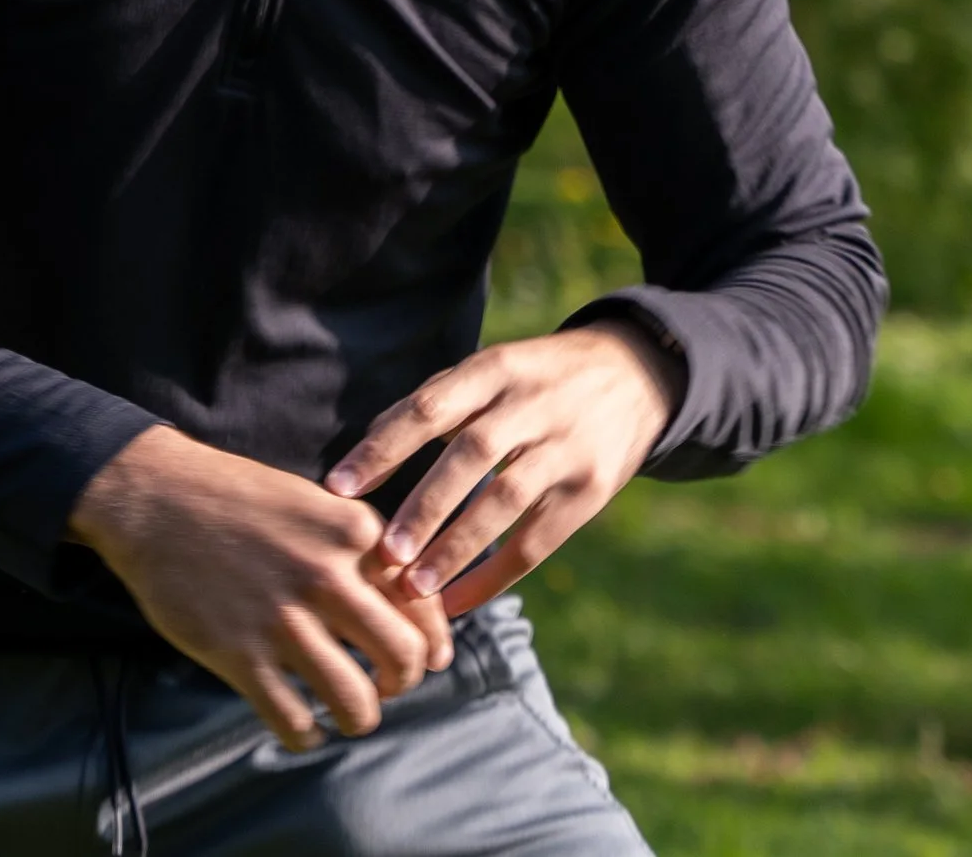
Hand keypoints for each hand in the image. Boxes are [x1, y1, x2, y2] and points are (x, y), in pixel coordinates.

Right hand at [67, 424, 454, 750]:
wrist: (156, 496)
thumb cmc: (236, 497)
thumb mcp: (312, 503)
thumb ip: (357, 548)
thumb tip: (406, 601)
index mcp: (352, 531)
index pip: (422, 601)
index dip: (433, 640)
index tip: (430, 661)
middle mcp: (326, 575)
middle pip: (402, 657)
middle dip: (402, 682)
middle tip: (385, 685)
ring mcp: (283, 619)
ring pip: (355, 702)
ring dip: (359, 717)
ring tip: (346, 710)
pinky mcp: (240, 655)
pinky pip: (296, 722)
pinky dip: (307, 735)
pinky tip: (302, 726)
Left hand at [325, 323, 682, 618]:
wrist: (633, 376)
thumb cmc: (535, 378)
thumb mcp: (493, 369)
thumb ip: (436, 402)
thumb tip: (366, 444)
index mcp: (495, 368)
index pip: (430, 406)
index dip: (383, 446)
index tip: (339, 485)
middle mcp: (531, 404)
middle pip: (472, 454)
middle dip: (425, 505)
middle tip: (382, 551)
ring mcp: (565, 448)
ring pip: (506, 501)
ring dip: (457, 547)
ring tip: (414, 587)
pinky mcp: (590, 491)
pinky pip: (538, 542)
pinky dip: (495, 577)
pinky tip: (457, 602)